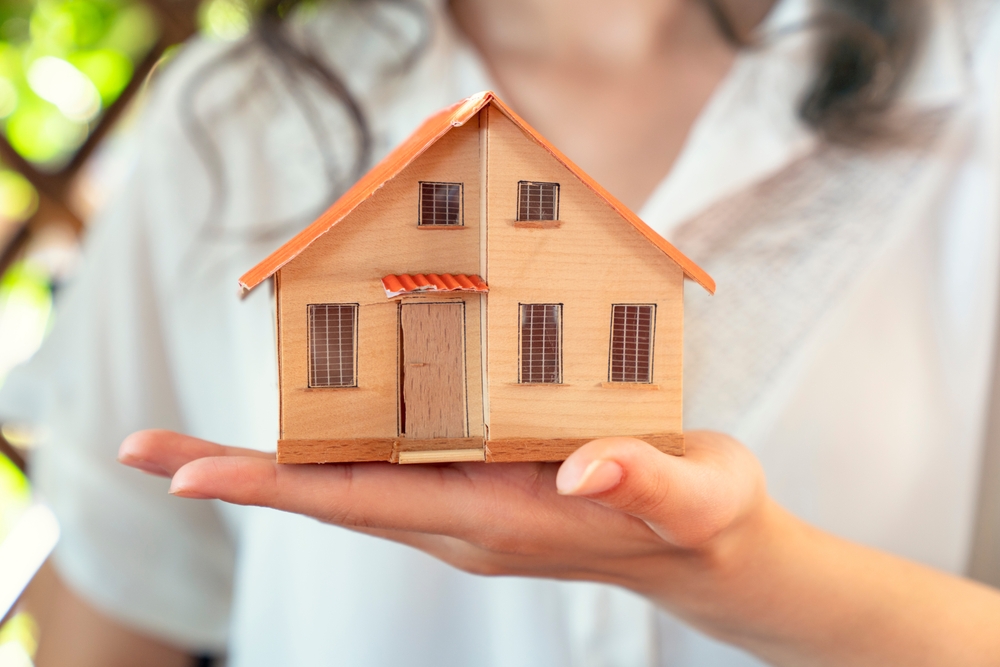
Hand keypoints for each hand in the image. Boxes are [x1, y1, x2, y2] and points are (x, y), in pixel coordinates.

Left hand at [118, 431, 767, 604]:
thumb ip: (643, 481)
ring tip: (191, 445)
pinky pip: (386, 465)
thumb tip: (582, 466)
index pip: (363, 504)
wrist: (710, 547)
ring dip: (270, 462)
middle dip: (237, 473)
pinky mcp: (478, 484)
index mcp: (494, 519)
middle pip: (330, 495)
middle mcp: (460, 519)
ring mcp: (463, 506)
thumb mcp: (693, 497)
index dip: (275, 486)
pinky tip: (309, 421)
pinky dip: (332, 444)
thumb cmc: (704, 518)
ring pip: (348, 483)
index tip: (185, 478)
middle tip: (140, 451)